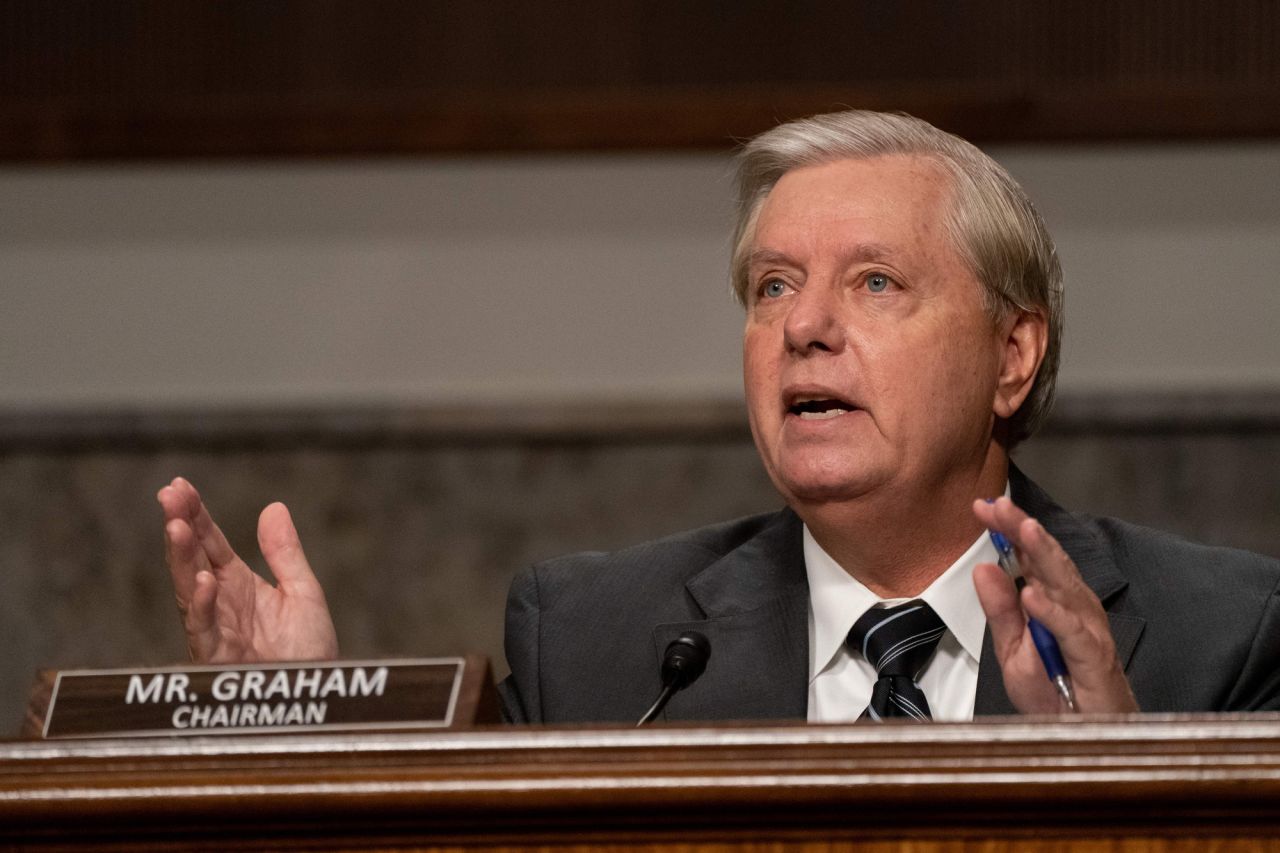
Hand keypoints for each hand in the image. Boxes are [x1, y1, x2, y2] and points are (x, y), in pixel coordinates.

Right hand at [157, 477, 338, 663]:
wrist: (320, 693)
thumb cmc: (308, 651)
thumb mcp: (302, 592)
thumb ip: (285, 553)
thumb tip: (274, 507)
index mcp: (238, 585)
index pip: (211, 544)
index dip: (195, 515)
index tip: (179, 485)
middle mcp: (221, 604)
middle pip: (192, 560)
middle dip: (179, 527)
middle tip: (168, 495)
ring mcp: (216, 630)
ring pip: (189, 590)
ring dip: (182, 559)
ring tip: (177, 527)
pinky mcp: (219, 658)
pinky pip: (205, 631)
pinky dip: (204, 606)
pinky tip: (204, 581)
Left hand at [971, 496, 1137, 713]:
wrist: (1087, 738)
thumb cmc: (1055, 695)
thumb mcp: (1014, 650)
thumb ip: (1000, 611)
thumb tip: (983, 569)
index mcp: (1053, 602)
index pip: (1030, 558)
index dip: (1009, 530)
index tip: (982, 506)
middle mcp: (1074, 608)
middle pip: (1049, 561)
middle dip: (1024, 530)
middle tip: (1000, 505)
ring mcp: (1088, 630)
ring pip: (1066, 586)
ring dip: (1043, 556)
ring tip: (1023, 530)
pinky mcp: (1095, 659)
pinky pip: (1072, 632)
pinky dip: (1052, 613)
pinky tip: (1033, 595)